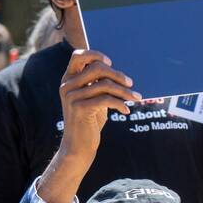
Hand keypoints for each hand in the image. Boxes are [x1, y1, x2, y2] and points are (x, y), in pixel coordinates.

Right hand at [58, 49, 139, 168]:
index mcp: (68, 80)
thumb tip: (118, 72)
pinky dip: (120, 103)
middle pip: (96, 68)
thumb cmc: (88, 122)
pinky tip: (126, 110)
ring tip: (135, 97)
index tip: (111, 63)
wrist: (78, 147)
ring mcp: (72, 97)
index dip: (95, 54)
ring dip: (124, 91)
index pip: (78, 56)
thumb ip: (98, 85)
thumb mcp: (93, 100)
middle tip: (130, 83)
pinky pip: (106, 99)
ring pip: (104, 84)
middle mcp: (67, 85)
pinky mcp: (80, 109)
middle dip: (117, 74)